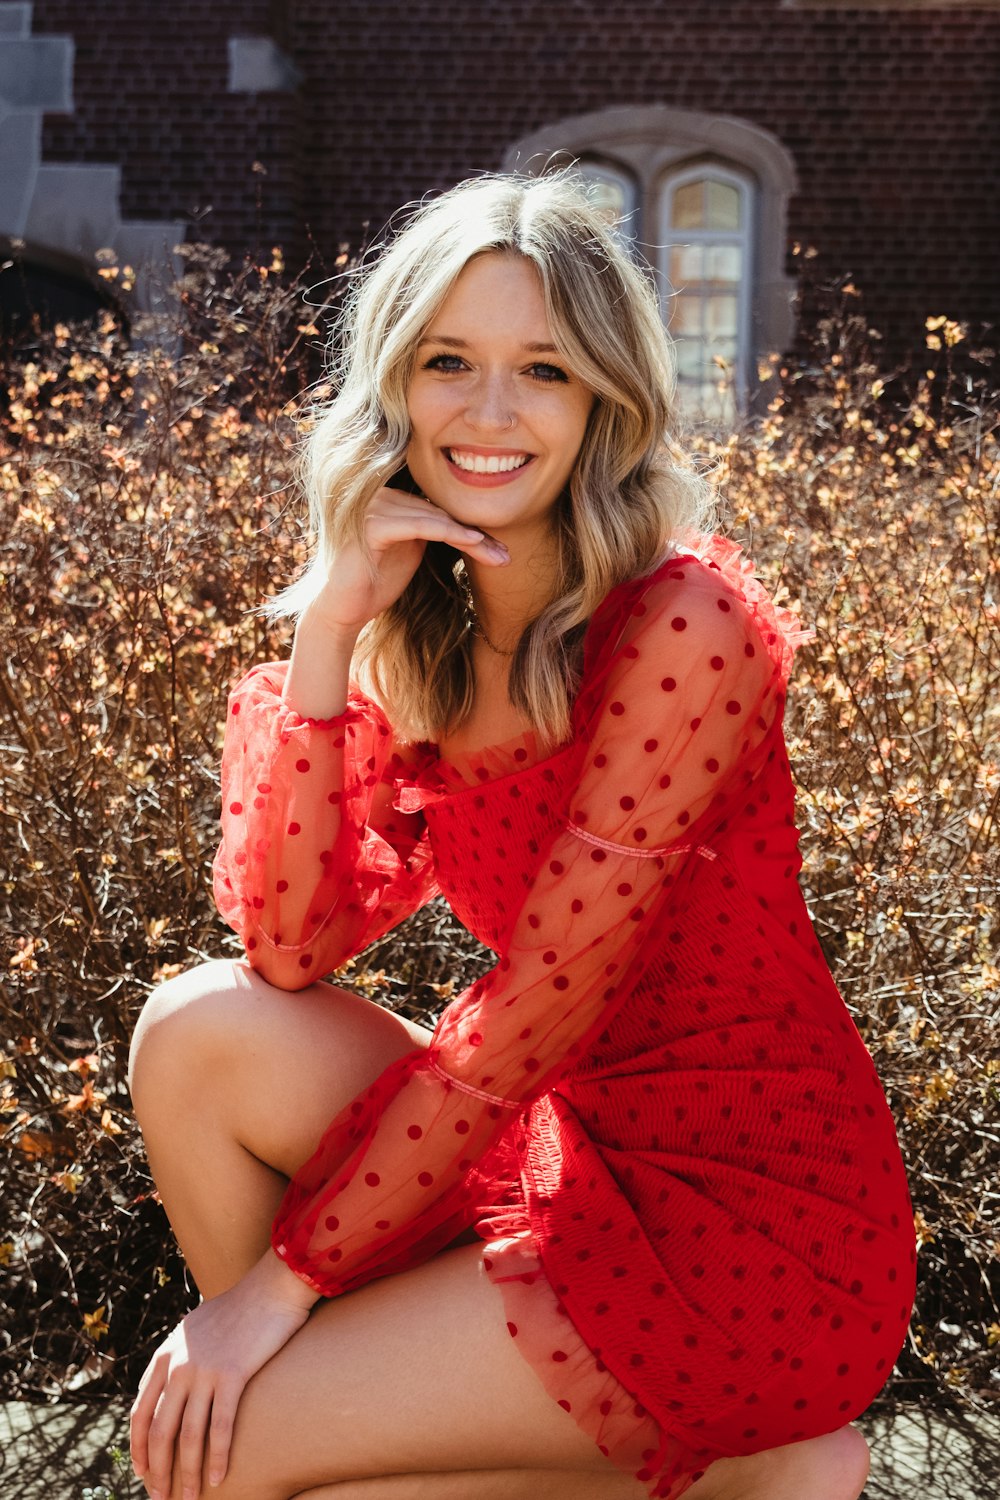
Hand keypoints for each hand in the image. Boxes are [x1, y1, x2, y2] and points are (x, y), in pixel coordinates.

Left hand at [130, 1251, 316, 1499]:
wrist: (270, 1288)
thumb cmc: (239, 1309)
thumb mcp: (195, 1329)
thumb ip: (179, 1357)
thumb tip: (172, 1386)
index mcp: (165, 1355)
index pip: (140, 1412)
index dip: (138, 1447)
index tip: (143, 1473)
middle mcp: (178, 1364)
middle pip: (159, 1430)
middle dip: (158, 1470)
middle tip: (162, 1498)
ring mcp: (204, 1370)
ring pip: (188, 1435)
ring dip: (186, 1473)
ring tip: (190, 1498)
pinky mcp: (233, 1374)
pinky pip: (220, 1426)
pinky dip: (217, 1456)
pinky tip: (218, 1477)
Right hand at [306, 483, 509, 636]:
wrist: (342, 609)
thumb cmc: (376, 584)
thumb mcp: (413, 553)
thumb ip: (433, 533)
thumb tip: (474, 528)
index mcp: (392, 499)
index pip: (440, 510)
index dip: (471, 529)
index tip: (500, 551)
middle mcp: (382, 495)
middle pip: (441, 512)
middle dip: (477, 536)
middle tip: (507, 556)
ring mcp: (374, 505)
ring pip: (436, 517)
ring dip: (471, 537)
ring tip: (498, 556)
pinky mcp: (372, 523)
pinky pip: (419, 524)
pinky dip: (449, 532)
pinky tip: (474, 542)